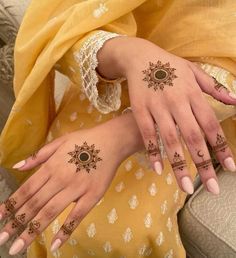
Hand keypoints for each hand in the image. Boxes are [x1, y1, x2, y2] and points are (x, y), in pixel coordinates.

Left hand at [0, 113, 141, 254]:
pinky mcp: (92, 196)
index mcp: (51, 166)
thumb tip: (16, 166)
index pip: (27, 189)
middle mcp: (60, 179)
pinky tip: (54, 245)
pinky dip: (65, 231)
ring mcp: (77, 189)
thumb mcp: (59, 142)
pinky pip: (77, 216)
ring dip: (32, 230)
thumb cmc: (84, 140)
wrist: (111, 142)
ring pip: (50, 212)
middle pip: (35, 203)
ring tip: (17, 247)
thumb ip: (38, 156)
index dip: (11, 204)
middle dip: (16, 222)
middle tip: (1, 239)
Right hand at [97, 36, 235, 194]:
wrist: (140, 57)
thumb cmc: (170, 66)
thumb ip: (215, 88)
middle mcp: (177, 102)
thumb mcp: (194, 71)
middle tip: (213, 188)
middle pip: (193, 137)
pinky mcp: (140, 110)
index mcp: (193, 94)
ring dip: (179, 165)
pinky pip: (148, 134)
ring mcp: (157, 107)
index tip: (230, 168)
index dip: (221, 147)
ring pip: (170, 139)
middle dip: (204, 164)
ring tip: (186, 187)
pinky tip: (158, 169)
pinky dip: (153, 152)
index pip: (211, 125)